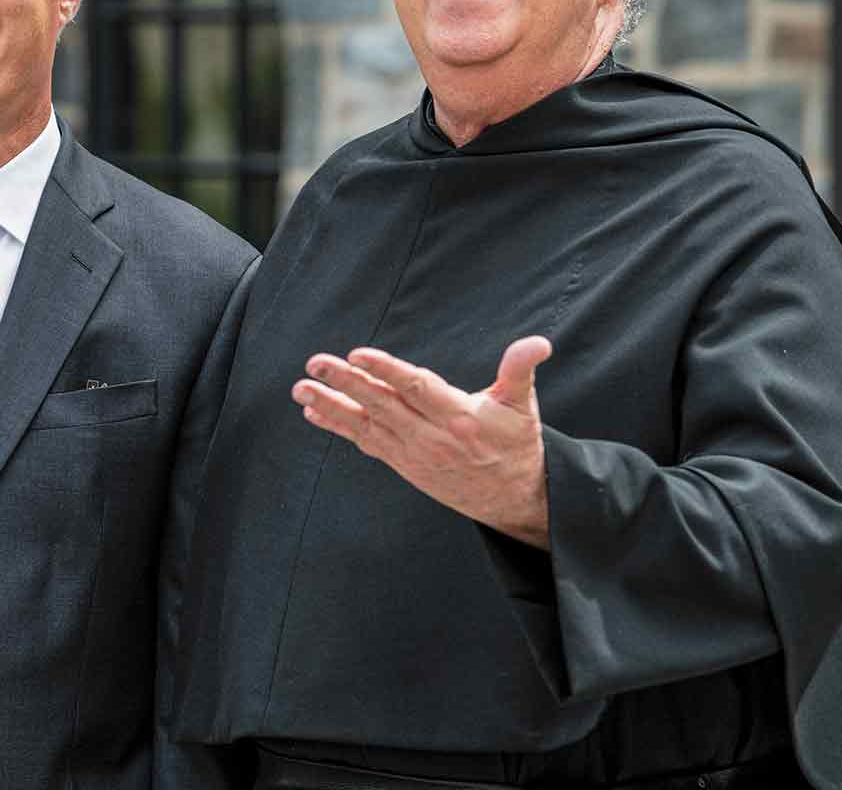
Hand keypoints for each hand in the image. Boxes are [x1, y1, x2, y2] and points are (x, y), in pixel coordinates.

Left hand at [292, 336, 553, 546]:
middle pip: (382, 405)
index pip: (417, 388)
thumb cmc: (517, 443)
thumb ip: (520, 369)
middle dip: (345, 383)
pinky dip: (339, 427)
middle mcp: (431, 437)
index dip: (386, 371)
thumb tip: (539, 342)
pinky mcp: (404, 464)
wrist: (513, 499)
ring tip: (302, 390)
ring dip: (331, 406)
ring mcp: (413, 453)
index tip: (358, 354)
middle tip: (315, 363)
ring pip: (367, 425)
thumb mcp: (524, 405)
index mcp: (459, 417)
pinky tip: (314, 413)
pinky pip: (366, 443)